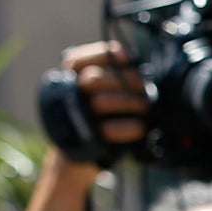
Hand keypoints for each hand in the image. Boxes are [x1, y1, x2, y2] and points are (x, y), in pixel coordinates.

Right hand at [60, 41, 153, 161]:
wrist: (86, 155)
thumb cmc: (100, 116)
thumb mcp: (102, 91)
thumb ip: (112, 72)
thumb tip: (126, 56)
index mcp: (68, 81)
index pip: (77, 59)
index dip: (103, 54)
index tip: (126, 57)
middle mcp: (67, 98)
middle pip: (92, 79)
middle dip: (124, 80)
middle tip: (142, 86)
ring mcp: (75, 120)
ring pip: (102, 102)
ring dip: (130, 102)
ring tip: (144, 107)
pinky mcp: (86, 142)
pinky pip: (109, 130)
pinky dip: (129, 127)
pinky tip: (140, 127)